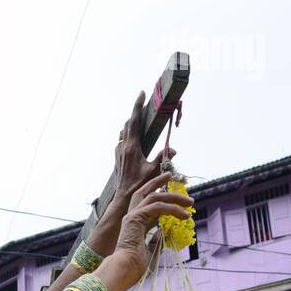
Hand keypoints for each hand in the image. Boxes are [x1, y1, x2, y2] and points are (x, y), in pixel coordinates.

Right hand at [102, 173, 193, 290]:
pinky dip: (172, 209)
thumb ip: (156, 240)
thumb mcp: (151, 251)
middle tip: (172, 177)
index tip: (175, 197)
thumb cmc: (135, 267)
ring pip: (154, 196)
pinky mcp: (135, 218)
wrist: (124, 271)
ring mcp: (132, 216)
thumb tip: (164, 232)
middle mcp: (132, 217)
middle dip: (159, 182)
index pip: (148, 204)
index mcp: (135, 225)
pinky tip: (184, 215)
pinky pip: (157, 206)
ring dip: (173, 196)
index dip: (161, 198)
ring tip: (189, 202)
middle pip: (145, 192)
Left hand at [112, 91, 174, 206]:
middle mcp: (123, 147)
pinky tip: (132, 137)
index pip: (134, 121)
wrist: (123, 197)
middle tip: (143, 103)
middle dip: (135, 112)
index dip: (137, 106)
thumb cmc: (139, 185)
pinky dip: (126, 134)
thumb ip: (163, 158)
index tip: (142, 93)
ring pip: (123, 132)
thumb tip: (173, 149)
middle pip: (128, 123)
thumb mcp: (153, 171)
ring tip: (139, 118)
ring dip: (130, 123)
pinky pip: (121, 141)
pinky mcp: (117, 157)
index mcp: (132, 147)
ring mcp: (118, 152)